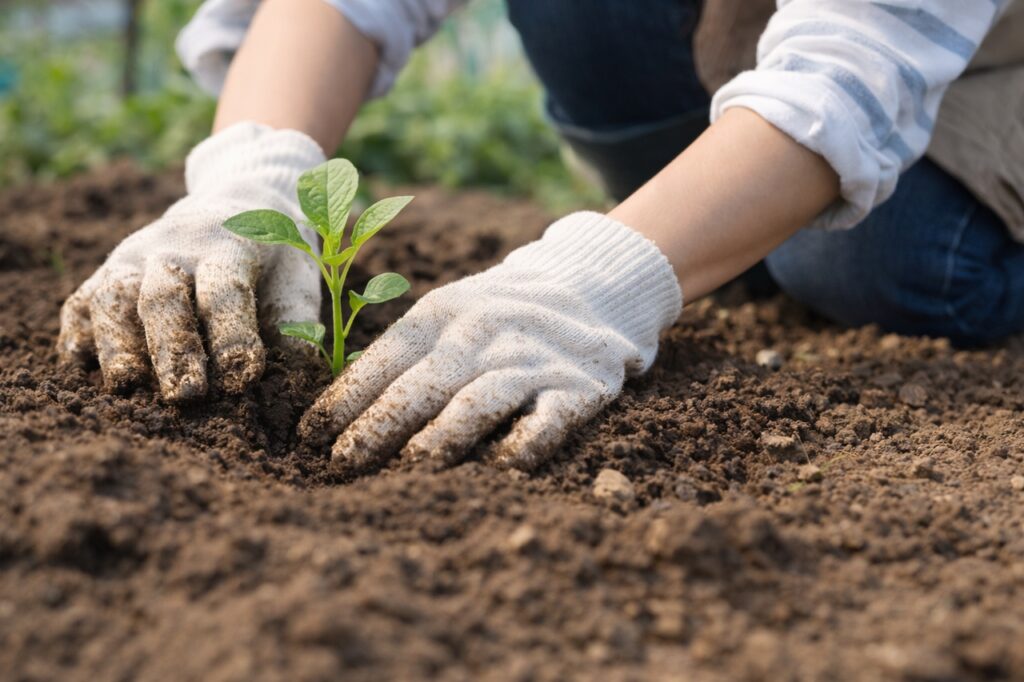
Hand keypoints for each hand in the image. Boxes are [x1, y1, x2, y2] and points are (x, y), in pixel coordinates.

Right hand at [57, 123, 325, 400]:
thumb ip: (296, 329)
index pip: (225, 292)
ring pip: (112, 297)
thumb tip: (293, 386)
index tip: (243, 378)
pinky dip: (77, 334)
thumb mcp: (297, 281)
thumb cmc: (274, 258)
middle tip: (185, 396)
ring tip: (127, 387)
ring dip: (117, 344)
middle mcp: (172, 249)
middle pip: (163, 299)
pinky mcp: (104, 272)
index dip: (233, 335)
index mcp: (229, 247)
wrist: (237, 203)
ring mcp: (131, 257)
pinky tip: (82, 368)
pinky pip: (80, 301)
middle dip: (173, 349)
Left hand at [299, 212, 681, 471]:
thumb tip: (334, 416)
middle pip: (424, 384)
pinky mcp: (576, 388)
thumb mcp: (447, 314)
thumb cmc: (496, 316)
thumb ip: (404, 358)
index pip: (384, 360)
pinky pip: (546, 422)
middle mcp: (482, 334)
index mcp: (441, 315)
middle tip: (343, 464)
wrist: (589, 288)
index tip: (310, 437)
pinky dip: (521, 446)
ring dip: (441, 439)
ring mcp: (530, 361)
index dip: (345, 399)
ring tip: (408, 471)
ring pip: (477, 402)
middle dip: (378, 426)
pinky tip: (497, 471)